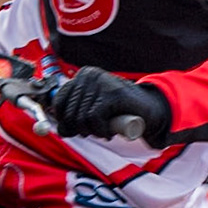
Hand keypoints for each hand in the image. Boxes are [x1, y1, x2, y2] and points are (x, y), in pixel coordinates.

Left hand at [50, 67, 171, 145]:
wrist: (148, 109)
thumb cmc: (118, 110)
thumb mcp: (92, 109)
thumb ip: (75, 116)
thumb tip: (60, 130)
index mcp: (83, 75)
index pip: (59, 101)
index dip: (64, 119)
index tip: (74, 128)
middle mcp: (89, 75)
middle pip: (69, 113)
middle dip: (79, 129)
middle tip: (94, 131)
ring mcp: (101, 83)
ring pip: (81, 118)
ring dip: (92, 132)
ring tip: (103, 131)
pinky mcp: (112, 93)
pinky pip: (94, 119)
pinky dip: (100, 131)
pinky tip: (109, 132)